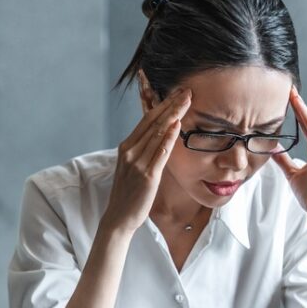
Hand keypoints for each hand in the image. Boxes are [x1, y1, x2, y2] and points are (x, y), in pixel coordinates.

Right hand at [102, 88, 191, 234]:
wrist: (119, 217)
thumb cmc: (129, 193)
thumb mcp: (133, 166)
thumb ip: (144, 150)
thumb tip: (160, 136)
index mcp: (126, 147)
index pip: (146, 119)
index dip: (163, 104)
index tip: (177, 93)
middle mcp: (130, 151)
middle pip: (153, 122)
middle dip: (171, 104)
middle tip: (187, 90)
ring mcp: (137, 163)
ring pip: (157, 133)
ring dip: (173, 114)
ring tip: (187, 101)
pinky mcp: (147, 176)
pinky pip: (160, 153)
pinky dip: (168, 138)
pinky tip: (177, 125)